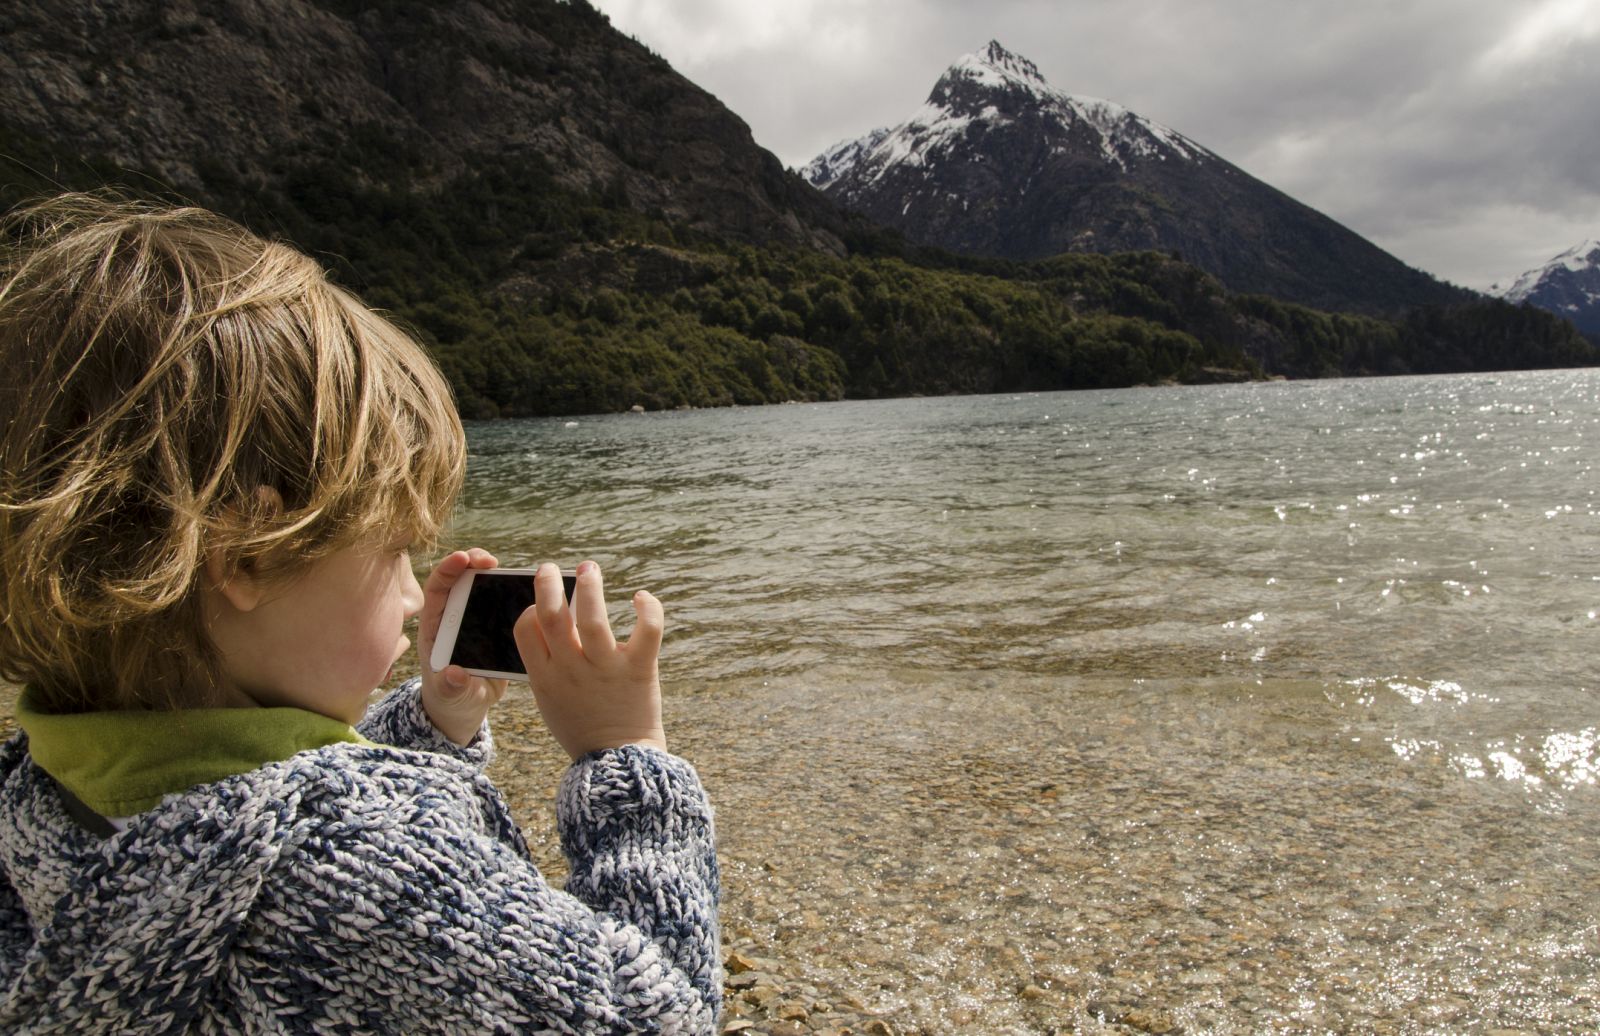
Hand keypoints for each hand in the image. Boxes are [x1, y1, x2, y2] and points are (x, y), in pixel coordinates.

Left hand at [417, 548, 508, 745]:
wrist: (466, 704)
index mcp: (437, 627)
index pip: (436, 590)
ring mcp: (476, 618)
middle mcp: (454, 616)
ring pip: (484, 587)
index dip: (447, 571)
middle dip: (473, 562)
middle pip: (460, 579)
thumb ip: (451, 686)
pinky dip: (516, 592)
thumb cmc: (451, 697)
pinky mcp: (495, 625)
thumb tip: (455, 674)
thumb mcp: (450, 695)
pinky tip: (533, 589)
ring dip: (498, 574)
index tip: (462, 559)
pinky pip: (504, 603)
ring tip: (517, 571)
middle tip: (490, 559)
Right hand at [515, 560, 665, 760]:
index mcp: (544, 677)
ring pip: (593, 617)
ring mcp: (604, 669)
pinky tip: (641, 597)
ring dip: (590, 585)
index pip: (525, 628)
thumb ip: (547, 666)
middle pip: (552, 615)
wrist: (618, 763)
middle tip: (550, 568)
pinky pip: (646, 630)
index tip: (543, 603)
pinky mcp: (638, 670)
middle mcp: (570, 669)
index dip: (530, 608)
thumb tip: (548, 623)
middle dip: (548, 583)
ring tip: (589, 568)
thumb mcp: (551, 700)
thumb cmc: (584, 728)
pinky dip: (648, 608)